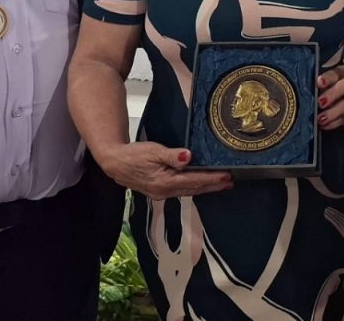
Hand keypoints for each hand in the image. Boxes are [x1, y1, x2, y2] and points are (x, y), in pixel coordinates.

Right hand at [99, 142, 233, 199]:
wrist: (114, 163)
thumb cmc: (133, 155)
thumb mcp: (152, 151)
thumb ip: (171, 155)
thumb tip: (187, 157)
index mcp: (165, 182)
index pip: (194, 181)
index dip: (211, 179)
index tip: (226, 176)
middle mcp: (165, 192)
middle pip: (194, 189)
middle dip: (213, 186)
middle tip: (230, 182)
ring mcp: (161, 193)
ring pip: (188, 191)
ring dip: (205, 187)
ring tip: (220, 184)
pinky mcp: (159, 191)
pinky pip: (181, 190)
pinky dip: (194, 187)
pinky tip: (200, 184)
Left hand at [316, 65, 343, 130]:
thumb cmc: (340, 85)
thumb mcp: (333, 79)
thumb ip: (321, 83)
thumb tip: (305, 90)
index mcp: (343, 73)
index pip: (336, 73)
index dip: (327, 78)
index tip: (319, 82)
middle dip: (332, 94)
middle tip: (320, 102)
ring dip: (332, 113)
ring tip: (320, 118)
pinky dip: (333, 123)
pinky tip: (324, 124)